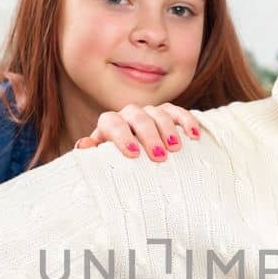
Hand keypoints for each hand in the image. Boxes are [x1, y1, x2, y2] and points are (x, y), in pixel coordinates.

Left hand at [74, 102, 201, 160]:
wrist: (135, 162)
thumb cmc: (118, 166)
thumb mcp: (104, 164)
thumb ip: (93, 156)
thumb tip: (82, 146)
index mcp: (110, 125)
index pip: (111, 122)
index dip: (121, 135)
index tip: (133, 154)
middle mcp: (129, 116)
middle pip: (137, 116)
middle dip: (149, 135)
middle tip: (159, 156)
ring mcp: (150, 113)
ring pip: (158, 112)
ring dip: (168, 129)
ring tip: (177, 148)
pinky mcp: (168, 115)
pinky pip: (178, 112)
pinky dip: (187, 121)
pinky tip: (194, 136)